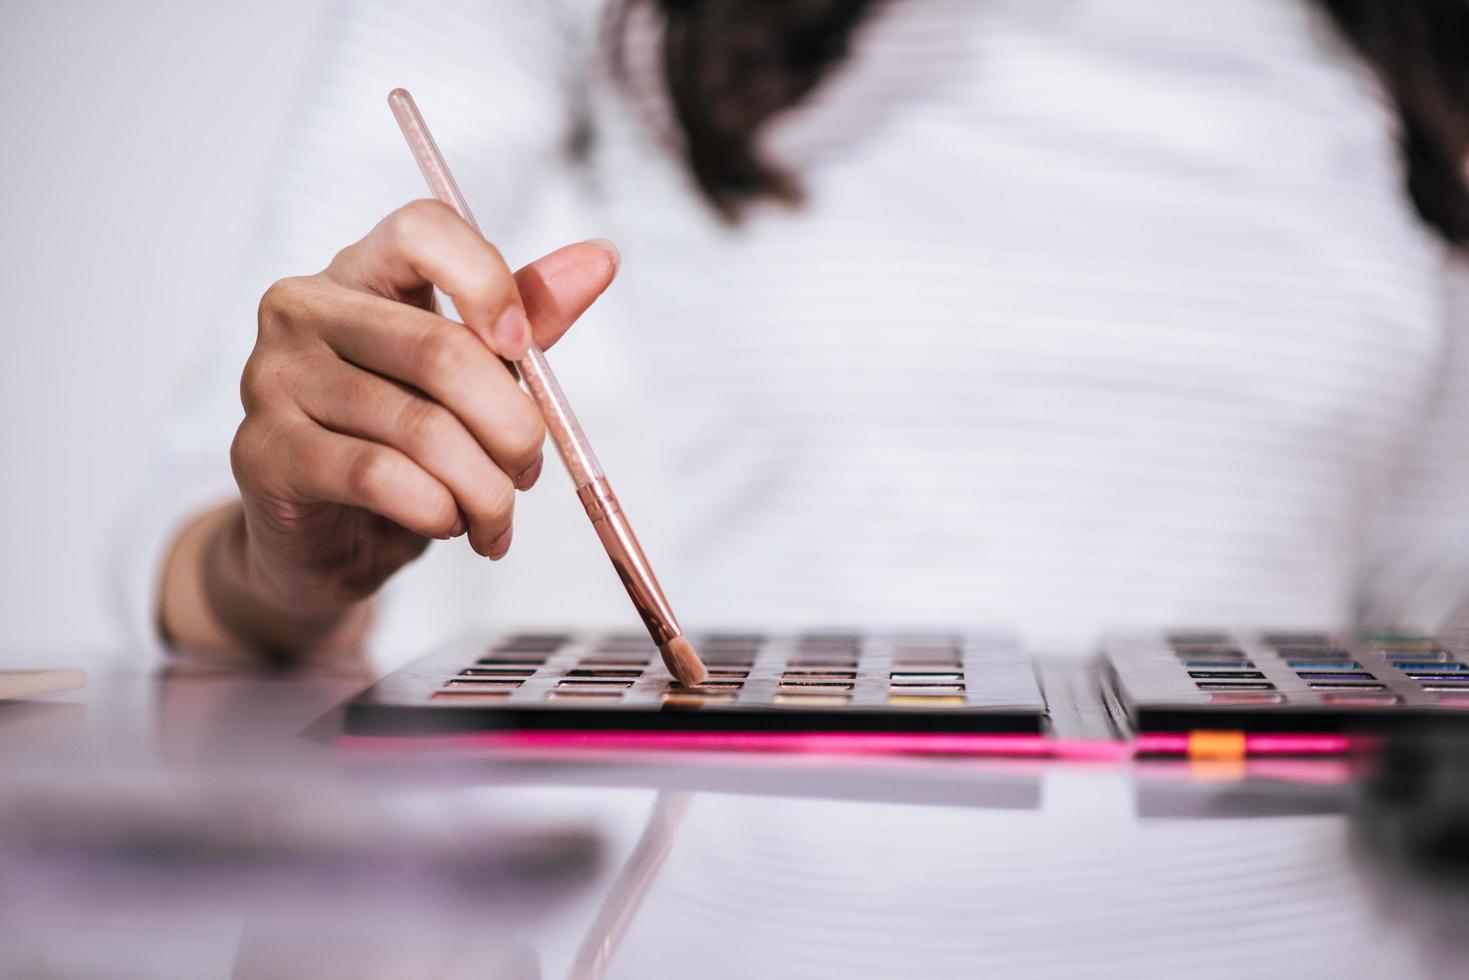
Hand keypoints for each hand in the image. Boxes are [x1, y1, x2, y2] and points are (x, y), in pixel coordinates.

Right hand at [224, 199, 617, 634]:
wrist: (322, 542)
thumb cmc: (400, 448)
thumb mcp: (472, 381)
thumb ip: (528, 320)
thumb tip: (600, 258)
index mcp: (359, 273)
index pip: (423, 229)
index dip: (489, 282)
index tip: (524, 349)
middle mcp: (303, 310)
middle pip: (440, 349)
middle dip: (513, 426)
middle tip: (531, 469)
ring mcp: (273, 378)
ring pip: (421, 428)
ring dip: (484, 487)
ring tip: (495, 516)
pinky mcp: (264, 452)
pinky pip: (380, 476)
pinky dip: (438, 509)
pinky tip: (448, 523)